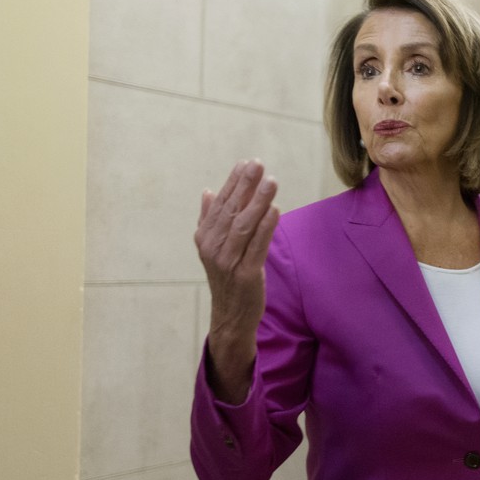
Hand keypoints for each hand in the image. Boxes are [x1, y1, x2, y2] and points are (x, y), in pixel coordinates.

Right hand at [195, 159, 278, 402]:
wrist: (230, 316)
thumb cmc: (226, 277)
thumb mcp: (214, 248)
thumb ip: (210, 219)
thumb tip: (207, 191)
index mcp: (205, 237)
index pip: (220, 203)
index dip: (233, 182)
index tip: (247, 163)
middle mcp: (213, 248)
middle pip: (231, 211)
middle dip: (245, 186)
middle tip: (258, 165)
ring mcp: (228, 262)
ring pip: (243, 225)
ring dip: (258, 202)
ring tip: (270, 182)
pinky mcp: (245, 275)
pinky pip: (256, 246)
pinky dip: (265, 227)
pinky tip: (274, 210)